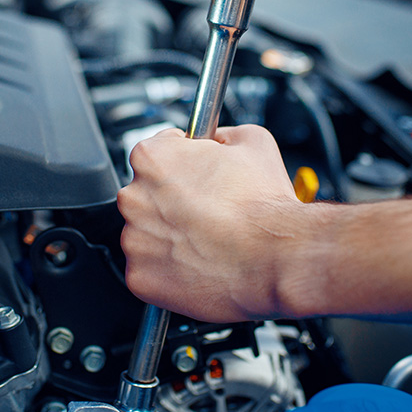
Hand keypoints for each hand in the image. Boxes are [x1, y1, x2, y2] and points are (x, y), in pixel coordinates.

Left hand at [118, 125, 319, 321]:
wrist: (278, 256)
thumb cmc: (264, 205)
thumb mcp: (252, 141)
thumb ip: (221, 134)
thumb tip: (217, 140)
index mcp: (151, 158)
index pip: (158, 154)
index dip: (184, 165)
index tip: (197, 178)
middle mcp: (133, 197)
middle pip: (147, 196)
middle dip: (172, 203)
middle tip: (205, 212)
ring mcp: (133, 240)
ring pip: (145, 235)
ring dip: (168, 237)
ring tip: (205, 240)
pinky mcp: (139, 277)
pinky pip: (148, 271)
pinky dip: (168, 271)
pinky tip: (197, 263)